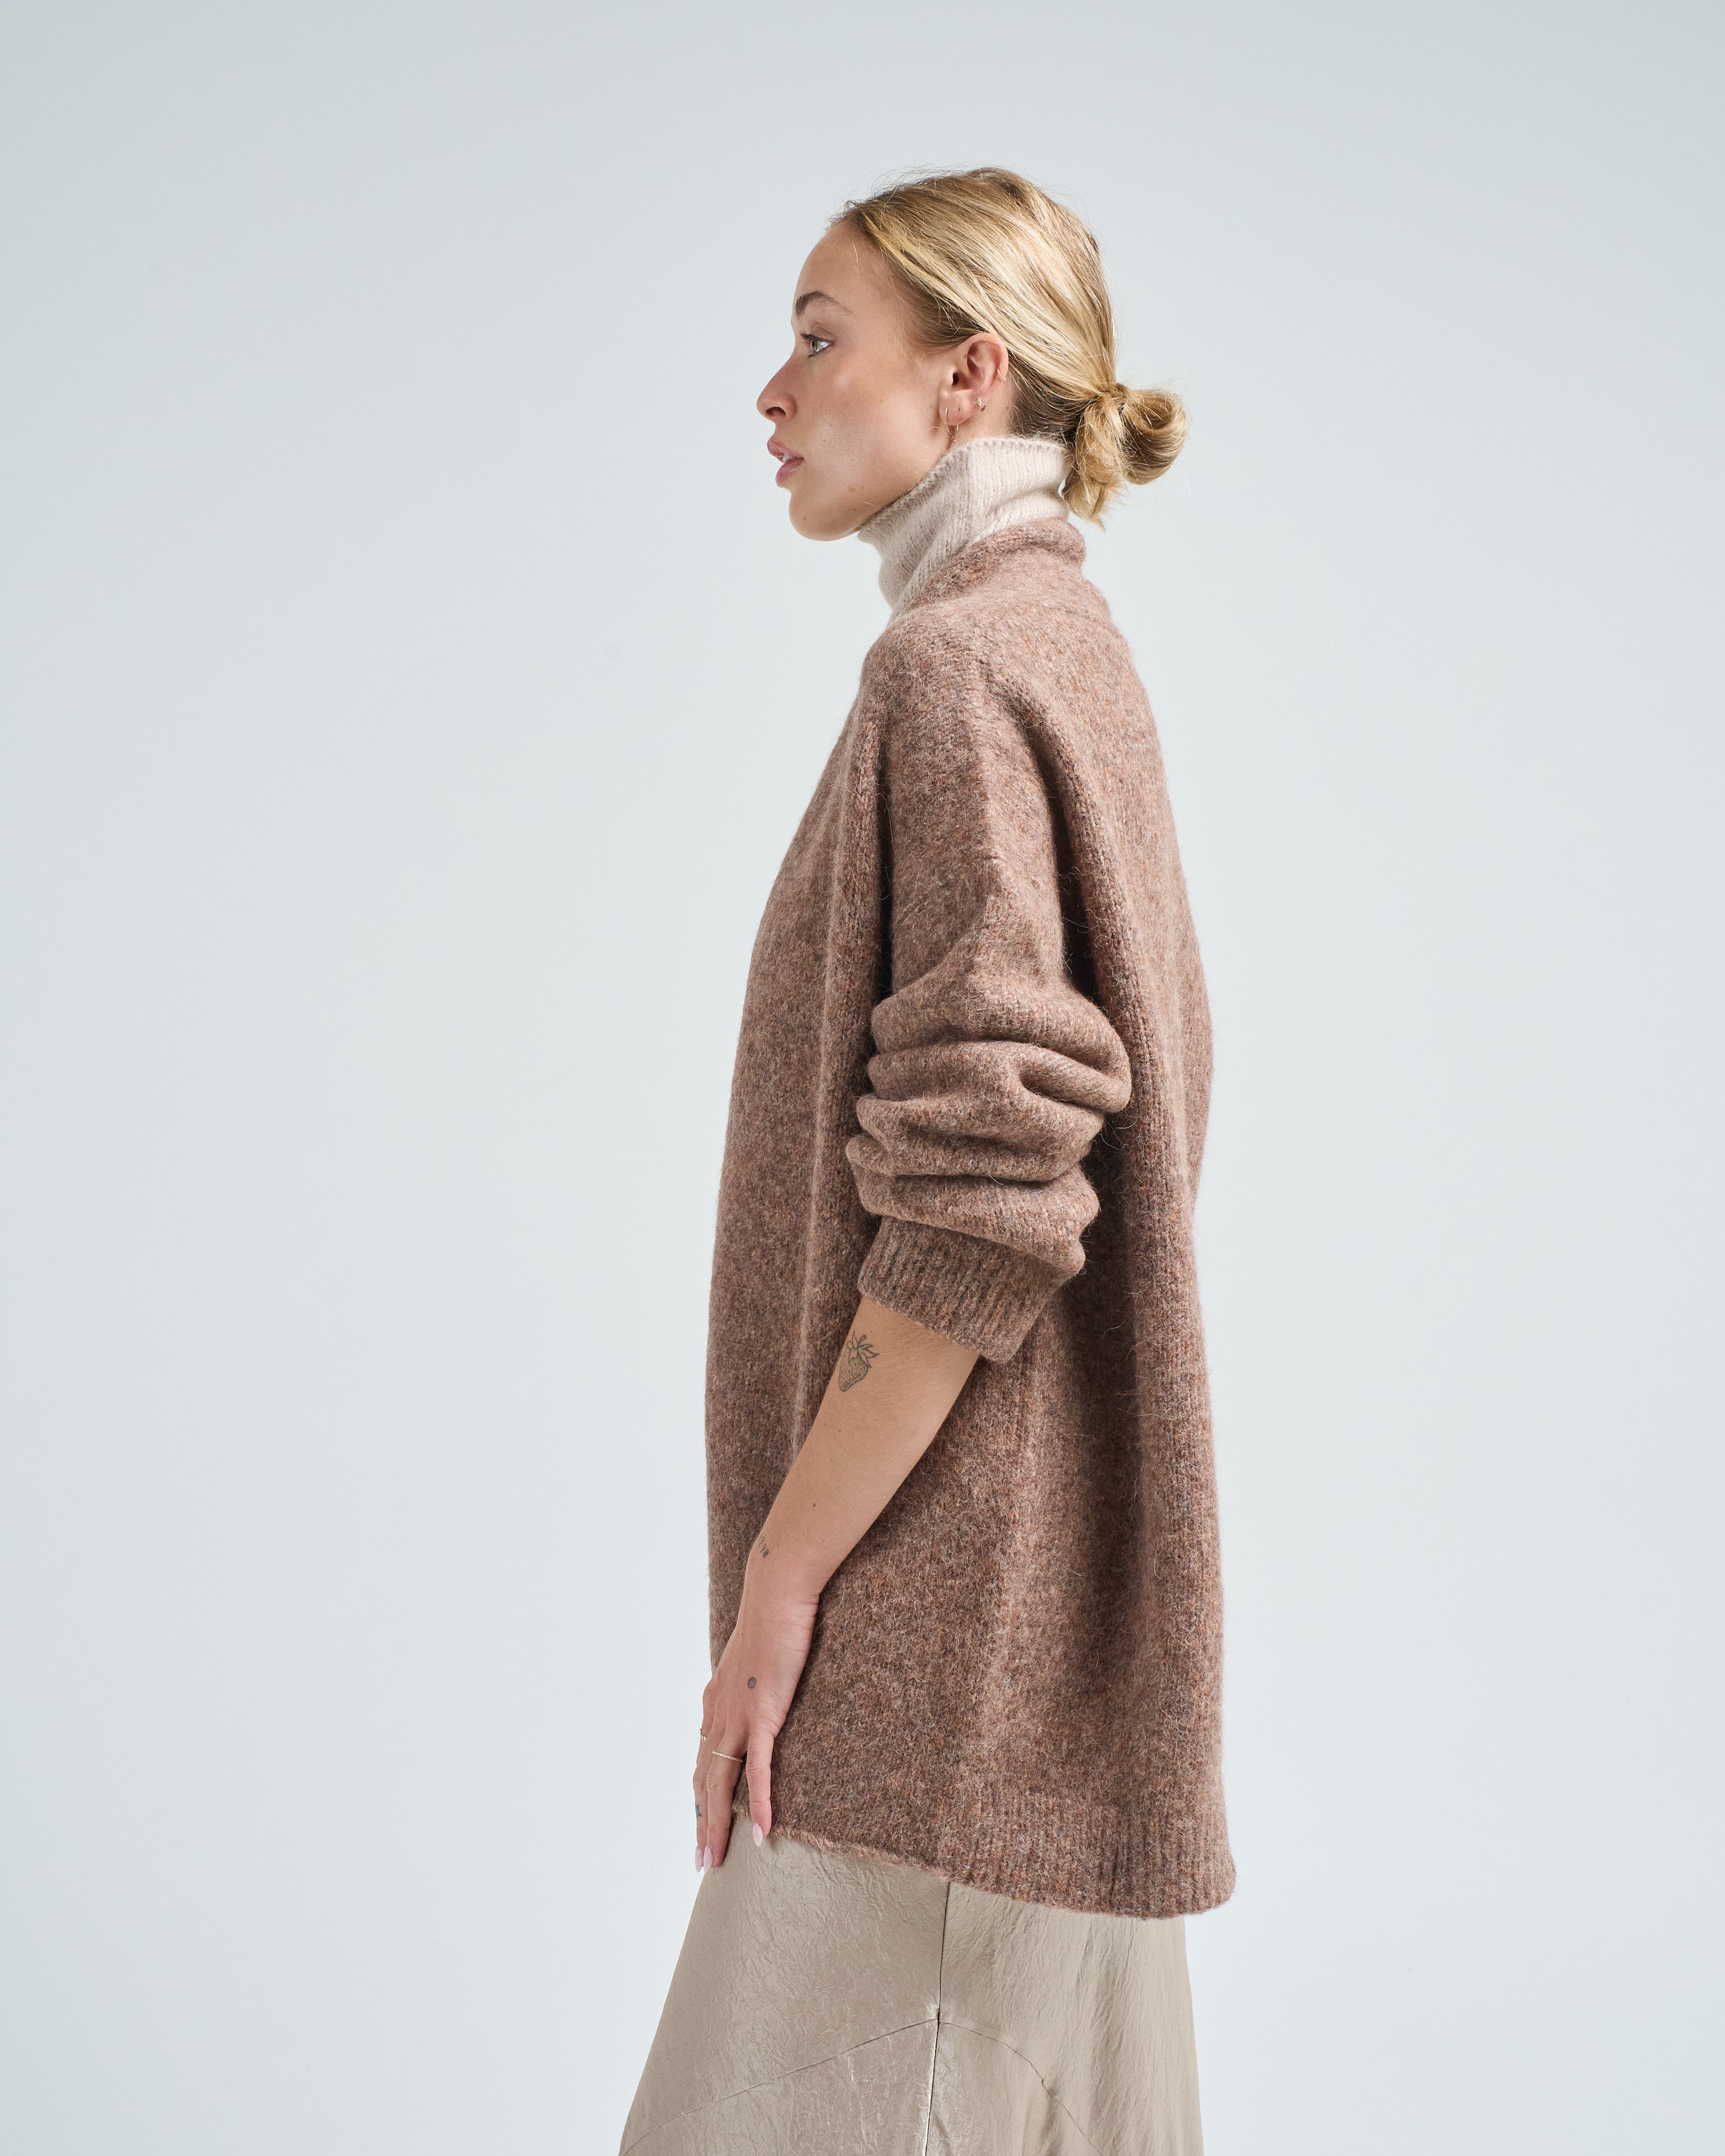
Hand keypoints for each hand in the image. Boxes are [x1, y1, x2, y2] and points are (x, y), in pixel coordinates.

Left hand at [694, 1561, 816, 1870]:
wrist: (777, 1593)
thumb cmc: (772, 1618)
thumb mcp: (753, 1659)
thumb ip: (750, 1683)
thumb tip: (757, 1693)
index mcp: (715, 1700)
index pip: (702, 1759)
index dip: (700, 1797)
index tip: (701, 1826)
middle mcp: (718, 1712)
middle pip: (703, 1780)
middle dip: (700, 1824)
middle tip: (702, 1862)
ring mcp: (738, 1715)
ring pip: (720, 1783)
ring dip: (717, 1826)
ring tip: (717, 1861)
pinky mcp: (763, 1714)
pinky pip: (757, 1769)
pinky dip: (756, 1803)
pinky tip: (760, 1832)